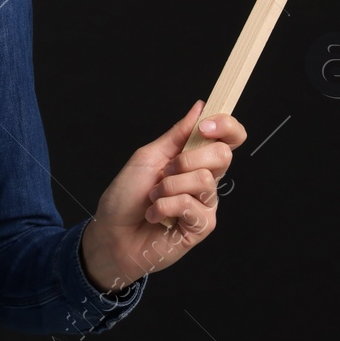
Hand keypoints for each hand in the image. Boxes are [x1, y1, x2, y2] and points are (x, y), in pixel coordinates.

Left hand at [79, 101, 245, 292]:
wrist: (112, 232)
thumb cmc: (125, 196)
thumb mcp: (147, 157)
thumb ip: (177, 134)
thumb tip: (200, 107)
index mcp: (193, 159)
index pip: (227, 139)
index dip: (226, 127)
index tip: (206, 126)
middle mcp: (203, 180)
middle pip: (223, 156)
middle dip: (189, 159)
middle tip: (165, 171)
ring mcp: (205, 204)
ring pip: (205, 181)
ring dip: (169, 186)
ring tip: (154, 197)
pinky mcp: (202, 227)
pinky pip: (193, 206)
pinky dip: (166, 206)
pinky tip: (155, 214)